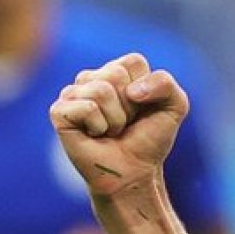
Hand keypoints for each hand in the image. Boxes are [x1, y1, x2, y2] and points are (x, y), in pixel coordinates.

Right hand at [49, 53, 189, 197]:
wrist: (134, 171)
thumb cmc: (150, 138)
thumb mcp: (175, 106)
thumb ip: (166, 84)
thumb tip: (132, 90)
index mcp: (118, 70)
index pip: (133, 62)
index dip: (146, 90)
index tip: (143, 108)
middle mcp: (93, 78)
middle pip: (115, 73)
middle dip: (130, 105)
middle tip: (126, 122)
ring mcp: (73, 93)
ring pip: (100, 90)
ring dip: (116, 118)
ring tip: (111, 130)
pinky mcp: (59, 111)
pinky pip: (85, 108)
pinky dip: (99, 126)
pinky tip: (95, 135)